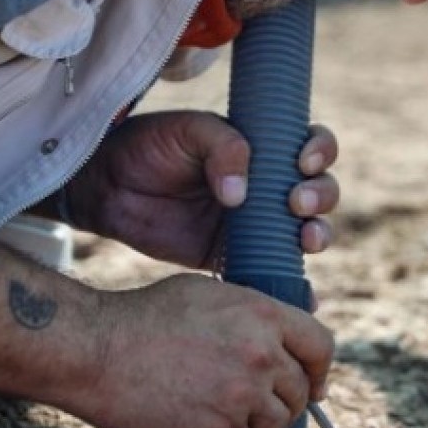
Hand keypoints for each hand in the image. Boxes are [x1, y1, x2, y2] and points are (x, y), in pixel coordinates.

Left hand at [64, 111, 339, 268]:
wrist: (106, 187)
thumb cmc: (149, 146)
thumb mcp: (187, 131)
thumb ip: (221, 148)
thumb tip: (240, 195)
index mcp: (265, 146)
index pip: (311, 144)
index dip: (320, 151)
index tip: (302, 163)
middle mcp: (270, 184)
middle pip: (321, 191)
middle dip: (320, 197)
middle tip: (295, 203)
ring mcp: (257, 223)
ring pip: (307, 231)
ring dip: (317, 235)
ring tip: (304, 239)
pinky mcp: (235, 256)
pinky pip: (273, 271)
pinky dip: (294, 287)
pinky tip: (303, 296)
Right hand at [69, 274, 333, 427]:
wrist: (99, 350)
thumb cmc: (147, 316)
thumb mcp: (210, 294)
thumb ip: (253, 315)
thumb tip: (282, 338)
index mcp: (264, 315)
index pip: (322, 346)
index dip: (320, 368)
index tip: (313, 381)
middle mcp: (261, 356)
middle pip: (301, 390)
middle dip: (288, 398)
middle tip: (262, 400)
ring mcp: (242, 396)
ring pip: (277, 422)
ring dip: (261, 421)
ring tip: (233, 411)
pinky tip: (206, 419)